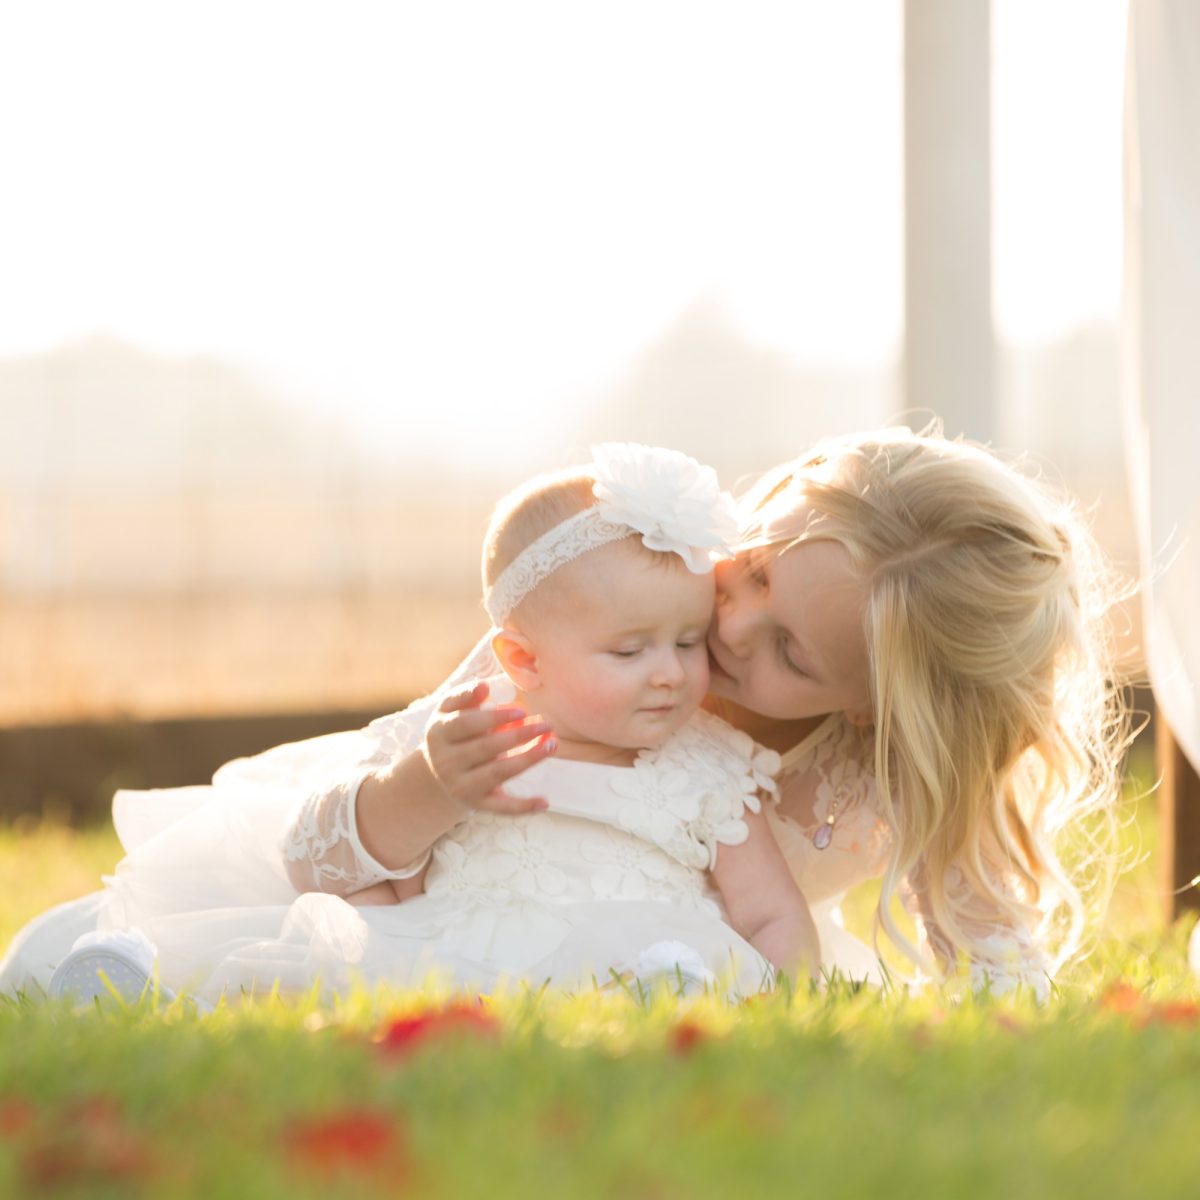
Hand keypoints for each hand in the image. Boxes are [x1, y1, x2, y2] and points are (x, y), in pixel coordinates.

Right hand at [422, 681, 553, 815]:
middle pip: (485, 748)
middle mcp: (447, 762)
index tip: (522, 710)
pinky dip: (524, 807)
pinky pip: (501, 808)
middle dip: (518, 735)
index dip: (494, 718)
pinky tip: (544, 802)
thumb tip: (485, 686)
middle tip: (546, 724)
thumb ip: (466, 696)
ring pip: (497, 773)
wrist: (437, 774)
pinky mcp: (477, 804)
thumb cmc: (453, 733)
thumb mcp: (451, 712)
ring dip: (527, 759)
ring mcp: (462, 786)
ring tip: (552, 744)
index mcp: (440, 734)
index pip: (466, 724)